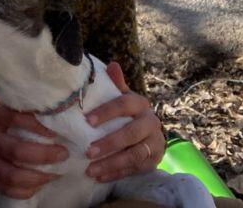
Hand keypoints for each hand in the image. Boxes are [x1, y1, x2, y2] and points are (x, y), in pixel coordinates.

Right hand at [0, 88, 68, 198]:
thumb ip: (13, 98)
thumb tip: (45, 97)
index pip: (15, 119)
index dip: (38, 126)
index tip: (55, 131)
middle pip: (17, 151)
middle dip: (44, 155)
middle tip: (63, 153)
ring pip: (12, 175)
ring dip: (38, 177)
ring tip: (55, 173)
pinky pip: (5, 189)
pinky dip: (25, 190)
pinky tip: (39, 184)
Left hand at [84, 62, 164, 181]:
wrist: (150, 134)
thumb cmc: (128, 113)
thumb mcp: (123, 97)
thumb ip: (116, 84)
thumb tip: (112, 65)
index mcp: (141, 104)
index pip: (125, 105)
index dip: (107, 112)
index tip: (88, 121)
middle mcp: (151, 123)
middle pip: (131, 133)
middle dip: (109, 143)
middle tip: (88, 151)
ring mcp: (155, 144)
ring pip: (134, 155)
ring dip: (111, 163)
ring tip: (91, 170)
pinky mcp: (153, 161)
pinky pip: (135, 170)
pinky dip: (116, 174)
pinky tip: (99, 177)